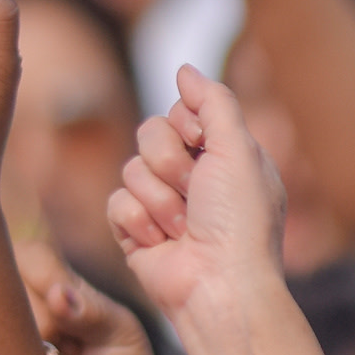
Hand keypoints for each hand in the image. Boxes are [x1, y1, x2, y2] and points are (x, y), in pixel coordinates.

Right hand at [108, 65, 287, 323]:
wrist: (219, 286)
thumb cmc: (239, 222)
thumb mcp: (239, 149)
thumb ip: (213, 101)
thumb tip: (184, 69)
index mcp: (222, 154)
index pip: (181, 111)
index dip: (186, 125)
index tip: (203, 145)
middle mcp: (192, 176)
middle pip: (148, 133)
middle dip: (169, 162)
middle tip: (194, 191)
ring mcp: (161, 203)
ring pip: (130, 169)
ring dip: (159, 199)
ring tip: (183, 227)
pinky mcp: (134, 230)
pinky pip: (115, 203)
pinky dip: (139, 223)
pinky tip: (163, 243)